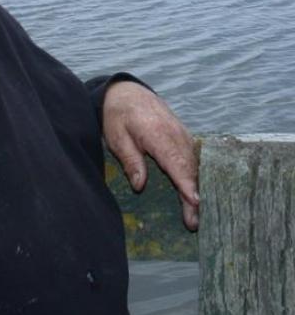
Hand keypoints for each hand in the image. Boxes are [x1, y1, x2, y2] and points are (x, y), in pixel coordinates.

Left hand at [102, 81, 198, 230]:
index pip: (176, 162)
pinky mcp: (182, 133)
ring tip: (195, 213)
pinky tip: (194, 191)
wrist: (126, 91)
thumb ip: (130, 160)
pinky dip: (194, 174)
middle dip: (193, 195)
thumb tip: (140, 186)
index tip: (195, 202)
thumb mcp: (116, 138)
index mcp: (157, 133)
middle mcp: (175, 133)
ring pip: (194, 163)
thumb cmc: (118, 115)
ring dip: (196, 186)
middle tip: (193, 223)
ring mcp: (181, 132)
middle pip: (189, 167)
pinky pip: (192, 156)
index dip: (186, 184)